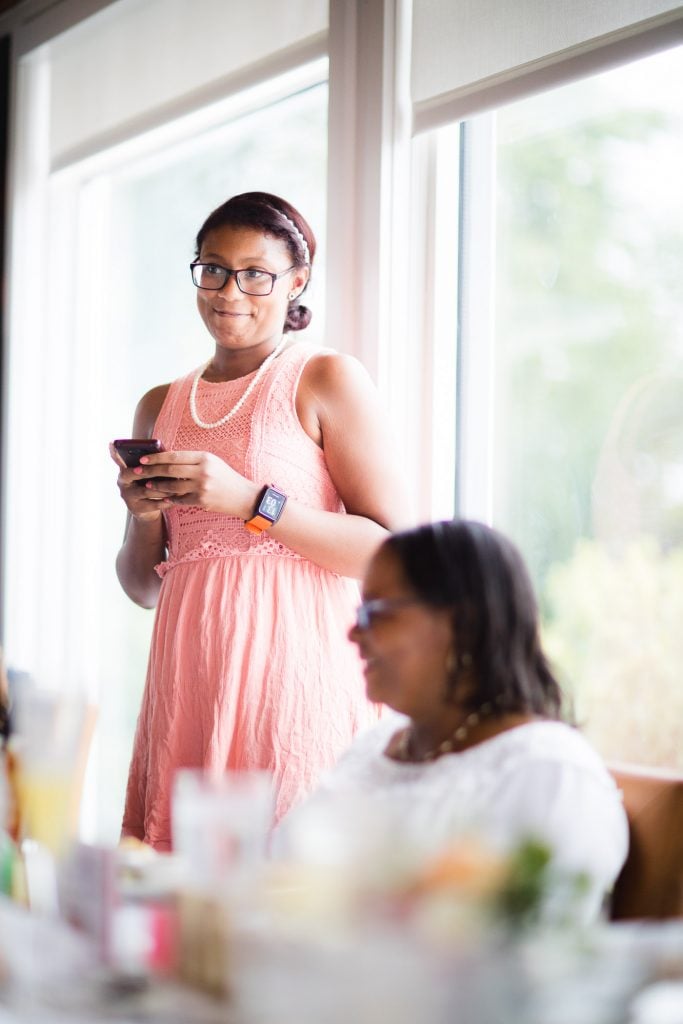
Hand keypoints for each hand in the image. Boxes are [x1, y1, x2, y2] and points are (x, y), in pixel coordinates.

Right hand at [109, 442, 172, 521]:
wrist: (149, 509)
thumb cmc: (151, 484)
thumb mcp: (149, 474)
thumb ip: (152, 465)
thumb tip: (167, 454)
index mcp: (125, 469)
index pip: (118, 459)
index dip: (114, 452)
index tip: (112, 442)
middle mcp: (123, 482)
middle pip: (134, 473)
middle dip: (151, 471)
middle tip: (167, 468)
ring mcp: (128, 496)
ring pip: (146, 490)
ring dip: (163, 488)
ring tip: (177, 486)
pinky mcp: (135, 508)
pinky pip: (152, 504)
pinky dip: (164, 501)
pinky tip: (173, 499)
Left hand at [127, 450, 258, 517]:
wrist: (244, 497)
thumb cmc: (226, 477)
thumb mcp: (212, 462)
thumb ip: (192, 460)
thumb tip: (167, 458)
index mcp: (204, 458)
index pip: (174, 456)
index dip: (156, 457)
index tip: (143, 459)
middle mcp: (202, 471)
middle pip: (169, 470)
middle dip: (150, 471)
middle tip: (137, 472)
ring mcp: (202, 487)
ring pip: (171, 486)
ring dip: (156, 486)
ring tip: (147, 485)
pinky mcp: (201, 501)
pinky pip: (179, 499)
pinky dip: (169, 498)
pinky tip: (163, 497)